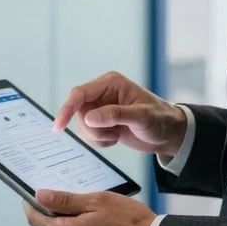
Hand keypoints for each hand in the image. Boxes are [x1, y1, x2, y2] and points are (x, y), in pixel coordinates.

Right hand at [53, 71, 186, 159]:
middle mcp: (102, 94)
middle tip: (113, 134)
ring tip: (118, 134)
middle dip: (93, 129)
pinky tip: (116, 138)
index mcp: (110, 83)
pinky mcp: (102, 122)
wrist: (168, 133)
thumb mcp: (141, 117)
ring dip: (98, 137)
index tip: (58, 127)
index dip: (67, 109)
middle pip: (78, 113)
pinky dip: (101, 142)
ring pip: (82, 126)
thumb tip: (89, 117)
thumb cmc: (160, 119)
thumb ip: (115, 115)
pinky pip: (89, 135)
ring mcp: (101, 108)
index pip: (80, 94)